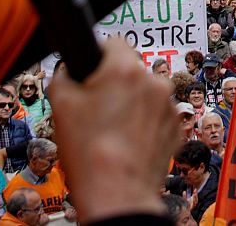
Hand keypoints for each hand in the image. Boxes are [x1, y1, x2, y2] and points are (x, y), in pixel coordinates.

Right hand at [48, 38, 174, 221]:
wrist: (117, 193)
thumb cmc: (90, 152)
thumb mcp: (60, 105)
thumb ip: (63, 76)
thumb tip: (68, 72)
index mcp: (125, 70)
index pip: (113, 43)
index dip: (97, 57)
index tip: (91, 74)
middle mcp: (153, 83)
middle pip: (130, 72)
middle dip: (115, 85)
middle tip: (96, 109)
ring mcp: (168, 107)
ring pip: (146, 95)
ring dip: (132, 106)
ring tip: (111, 131)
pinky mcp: (176, 130)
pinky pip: (157, 118)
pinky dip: (144, 126)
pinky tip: (127, 142)